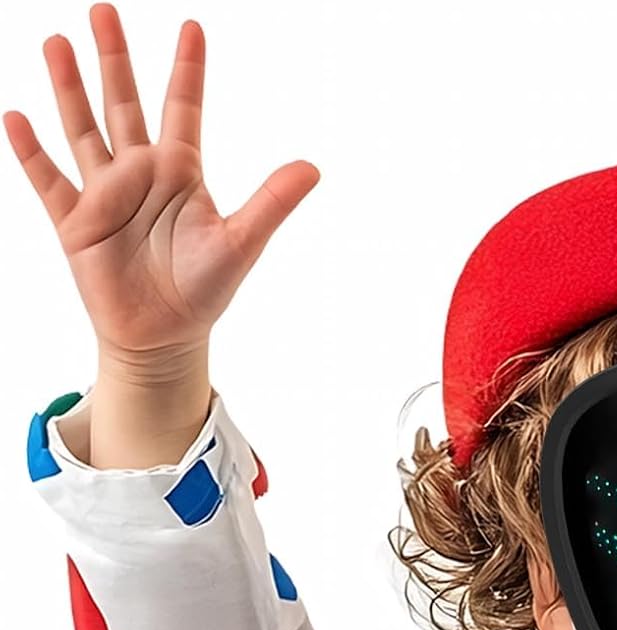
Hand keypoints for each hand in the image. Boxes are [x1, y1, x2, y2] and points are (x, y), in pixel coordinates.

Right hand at [4, 4, 317, 365]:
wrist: (164, 338)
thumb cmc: (204, 290)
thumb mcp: (241, 244)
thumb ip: (272, 203)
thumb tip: (314, 168)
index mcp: (180, 173)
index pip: (183, 109)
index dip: (187, 70)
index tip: (193, 26)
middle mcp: (139, 174)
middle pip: (122, 103)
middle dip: (113, 58)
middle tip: (104, 9)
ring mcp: (104, 194)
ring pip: (82, 128)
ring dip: (68, 88)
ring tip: (57, 41)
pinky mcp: (75, 222)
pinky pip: (48, 180)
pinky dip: (32, 151)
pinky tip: (16, 116)